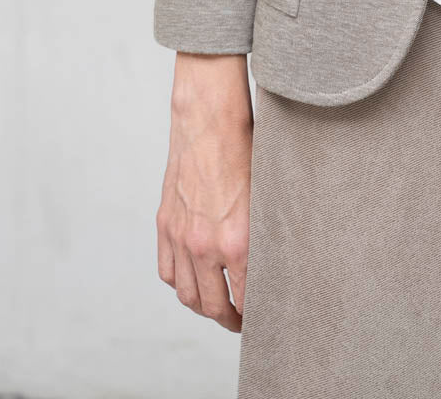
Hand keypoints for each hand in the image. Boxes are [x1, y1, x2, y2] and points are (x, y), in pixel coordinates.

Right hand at [156, 54, 253, 331]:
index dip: (253, 313)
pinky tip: (193, 280)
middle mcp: (204, 245)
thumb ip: (265, 232)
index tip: (261, 317)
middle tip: (239, 322)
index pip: (244, 297)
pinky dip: (179, 282)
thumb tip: (275, 258)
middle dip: (228, 319)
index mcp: (236, 240)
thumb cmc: (245, 148)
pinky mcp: (165, 223)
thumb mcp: (266, 194)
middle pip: (212, 305)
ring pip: (186, 293)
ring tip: (217, 306)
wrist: (208, 119)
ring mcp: (180, 236)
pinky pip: (167, 270)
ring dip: (202, 305)